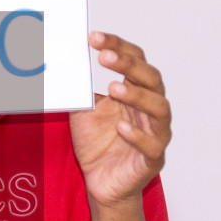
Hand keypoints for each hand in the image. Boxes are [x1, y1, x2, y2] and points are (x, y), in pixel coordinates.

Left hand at [70, 31, 171, 206]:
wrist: (100, 183)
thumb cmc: (97, 144)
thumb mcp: (83, 110)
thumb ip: (79, 89)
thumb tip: (60, 62)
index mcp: (136, 91)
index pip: (135, 60)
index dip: (117, 46)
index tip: (93, 38)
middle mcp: (150, 108)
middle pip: (151, 79)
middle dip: (128, 65)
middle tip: (104, 57)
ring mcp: (155, 133)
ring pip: (159, 108)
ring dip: (137, 95)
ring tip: (113, 88)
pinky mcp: (152, 159)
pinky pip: (152, 145)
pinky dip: (138, 135)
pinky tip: (121, 128)